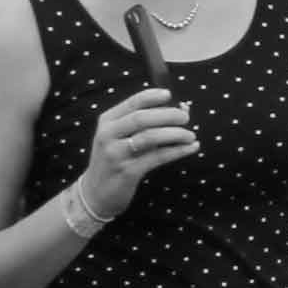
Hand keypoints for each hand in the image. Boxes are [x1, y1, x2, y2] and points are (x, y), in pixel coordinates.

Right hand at [79, 87, 199, 209]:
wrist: (96, 193)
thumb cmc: (116, 160)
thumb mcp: (122, 138)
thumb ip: (148, 123)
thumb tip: (183, 108)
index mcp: (107, 121)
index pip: (132, 103)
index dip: (153, 96)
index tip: (170, 94)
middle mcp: (108, 135)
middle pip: (142, 118)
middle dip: (168, 115)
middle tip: (186, 118)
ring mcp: (116, 154)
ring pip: (150, 137)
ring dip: (175, 134)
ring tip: (191, 135)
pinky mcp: (127, 171)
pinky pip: (157, 157)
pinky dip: (177, 151)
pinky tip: (191, 148)